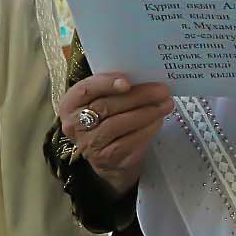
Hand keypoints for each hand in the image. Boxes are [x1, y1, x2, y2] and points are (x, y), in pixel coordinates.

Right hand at [57, 72, 172, 196]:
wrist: (110, 154)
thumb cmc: (108, 119)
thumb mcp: (103, 100)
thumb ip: (113, 88)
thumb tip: (143, 77)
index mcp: (70, 104)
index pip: (84, 90)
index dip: (105, 84)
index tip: (128, 81)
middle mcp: (74, 125)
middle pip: (106, 107)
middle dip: (137, 96)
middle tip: (161, 90)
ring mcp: (89, 144)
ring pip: (118, 125)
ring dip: (146, 113)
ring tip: (165, 104)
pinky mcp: (106, 159)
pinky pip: (128, 142)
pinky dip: (146, 130)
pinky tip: (158, 121)